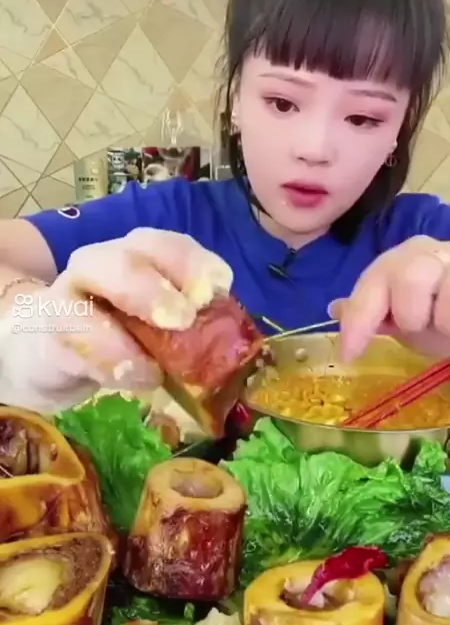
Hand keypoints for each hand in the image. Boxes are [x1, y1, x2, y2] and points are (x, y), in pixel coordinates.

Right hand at [2, 229, 232, 410]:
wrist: (45, 352)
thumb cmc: (115, 336)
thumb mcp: (155, 330)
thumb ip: (188, 329)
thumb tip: (229, 348)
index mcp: (140, 257)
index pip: (170, 246)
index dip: (196, 262)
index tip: (221, 286)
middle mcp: (104, 261)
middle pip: (130, 254)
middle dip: (159, 283)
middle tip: (185, 318)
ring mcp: (70, 289)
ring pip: (93, 277)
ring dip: (128, 313)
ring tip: (158, 360)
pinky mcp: (48, 329)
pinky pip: (75, 334)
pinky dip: (109, 358)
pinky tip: (136, 378)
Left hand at [330, 236, 449, 364]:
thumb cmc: (449, 322)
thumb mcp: (407, 322)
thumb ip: (373, 313)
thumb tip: (335, 308)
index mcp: (408, 257)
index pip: (375, 279)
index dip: (360, 318)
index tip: (349, 354)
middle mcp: (440, 250)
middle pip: (410, 276)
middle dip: (411, 316)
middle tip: (424, 329)